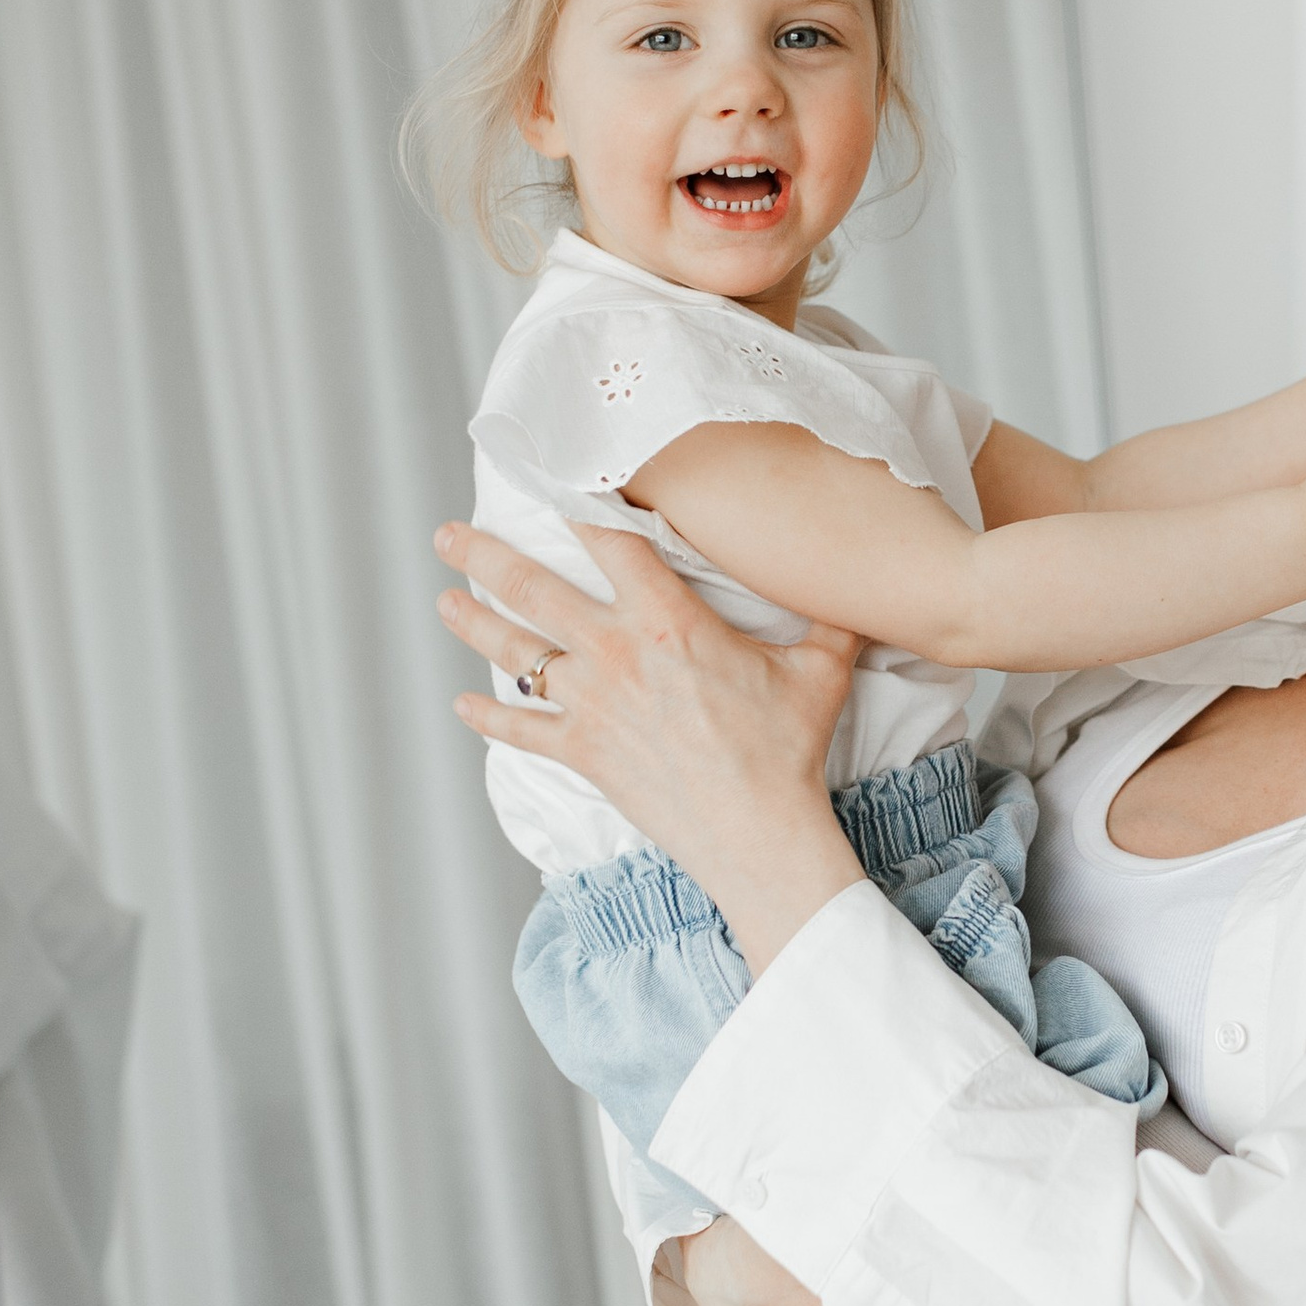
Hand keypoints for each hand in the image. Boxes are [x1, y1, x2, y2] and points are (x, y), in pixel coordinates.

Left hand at [432, 519, 864, 969]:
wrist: (759, 832)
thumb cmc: (788, 750)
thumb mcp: (821, 670)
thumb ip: (830, 620)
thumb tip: (861, 588)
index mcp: (668, 620)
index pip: (611, 541)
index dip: (579, 502)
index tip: (550, 473)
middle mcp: (617, 653)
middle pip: (535, 589)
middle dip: (484, 555)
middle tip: (449, 533)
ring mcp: (593, 705)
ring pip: (517, 654)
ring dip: (474, 623)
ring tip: (444, 600)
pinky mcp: (585, 754)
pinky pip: (524, 730)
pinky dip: (491, 717)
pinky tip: (464, 705)